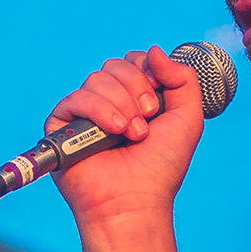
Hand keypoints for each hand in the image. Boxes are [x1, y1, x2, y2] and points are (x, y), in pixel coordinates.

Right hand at [47, 46, 203, 239]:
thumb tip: (156, 51)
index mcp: (135, 98)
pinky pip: (75, 98)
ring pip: (97, 78)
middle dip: (137, 89)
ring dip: (121, 104)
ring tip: (132, 134)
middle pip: (115, 65)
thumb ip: (183, 79)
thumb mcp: (188, 118)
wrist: (136, 200)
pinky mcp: (62, 126)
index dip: (147, 73)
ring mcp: (85, 114)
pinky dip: (98, 110)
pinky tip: (113, 132)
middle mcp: (109, 103)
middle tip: (147, 121)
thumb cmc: (161, 168)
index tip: (158, 103)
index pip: (134, 61)